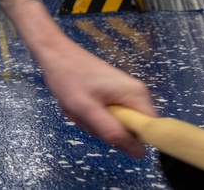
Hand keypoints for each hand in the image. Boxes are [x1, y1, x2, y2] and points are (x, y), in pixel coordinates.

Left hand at [38, 42, 155, 156]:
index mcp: (137, 95)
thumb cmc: (68, 77)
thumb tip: (139, 152)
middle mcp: (136, 93)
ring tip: (79, 107)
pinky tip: (80, 103)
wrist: (54, 51)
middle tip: (86, 115)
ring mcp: (124, 92)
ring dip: (95, 121)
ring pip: (117, 123)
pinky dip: (92, 113)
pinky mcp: (113, 92)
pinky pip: (108, 114)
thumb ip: (113, 131)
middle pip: (131, 129)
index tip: (107, 131)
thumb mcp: (87, 109)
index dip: (129, 139)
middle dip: (106, 128)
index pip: (149, 131)